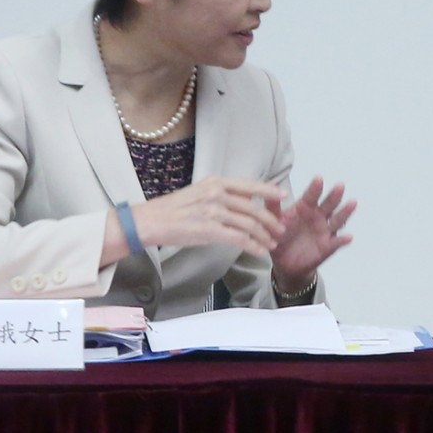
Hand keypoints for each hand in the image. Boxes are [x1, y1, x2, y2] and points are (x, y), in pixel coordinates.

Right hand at [132, 176, 286, 255]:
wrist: (150, 221)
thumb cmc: (173, 209)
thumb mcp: (200, 192)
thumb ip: (223, 195)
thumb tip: (245, 201)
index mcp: (216, 182)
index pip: (249, 186)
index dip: (268, 191)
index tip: (283, 195)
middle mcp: (217, 194)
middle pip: (253, 208)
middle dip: (271, 220)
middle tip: (280, 229)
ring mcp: (214, 211)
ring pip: (249, 224)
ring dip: (264, 235)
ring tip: (271, 243)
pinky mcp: (210, 230)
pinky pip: (239, 238)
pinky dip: (253, 245)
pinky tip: (259, 250)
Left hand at [268, 176, 355, 290]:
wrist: (285, 264)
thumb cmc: (281, 238)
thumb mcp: (274, 222)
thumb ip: (272, 206)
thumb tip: (270, 184)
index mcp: (305, 209)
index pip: (311, 196)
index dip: (315, 188)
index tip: (319, 178)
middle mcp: (318, 217)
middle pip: (328, 204)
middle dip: (334, 195)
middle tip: (340, 185)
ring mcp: (325, 231)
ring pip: (337, 220)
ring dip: (345, 212)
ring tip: (353, 203)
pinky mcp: (328, 246)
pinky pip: (336, 243)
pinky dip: (342, 240)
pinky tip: (348, 237)